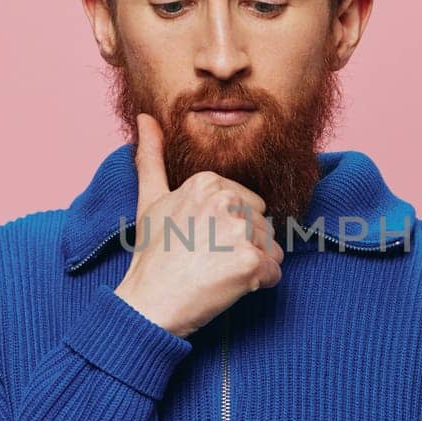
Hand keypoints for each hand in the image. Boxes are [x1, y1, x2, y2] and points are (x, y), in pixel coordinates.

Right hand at [113, 113, 284, 337]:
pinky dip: (258, 284)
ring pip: (272, 248)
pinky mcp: (251, 262)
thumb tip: (146, 117)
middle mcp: (225, 199)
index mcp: (207, 181)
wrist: (149, 303)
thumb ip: (152, 156)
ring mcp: (239, 231)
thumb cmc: (151, 255)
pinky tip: (228, 287)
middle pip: (262, 224)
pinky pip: (275, 273)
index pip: (248, 203)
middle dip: (243, 245)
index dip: (229, 228)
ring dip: (251, 266)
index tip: (200, 241)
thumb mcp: (149, 200)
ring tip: (216, 274)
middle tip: (208, 260)